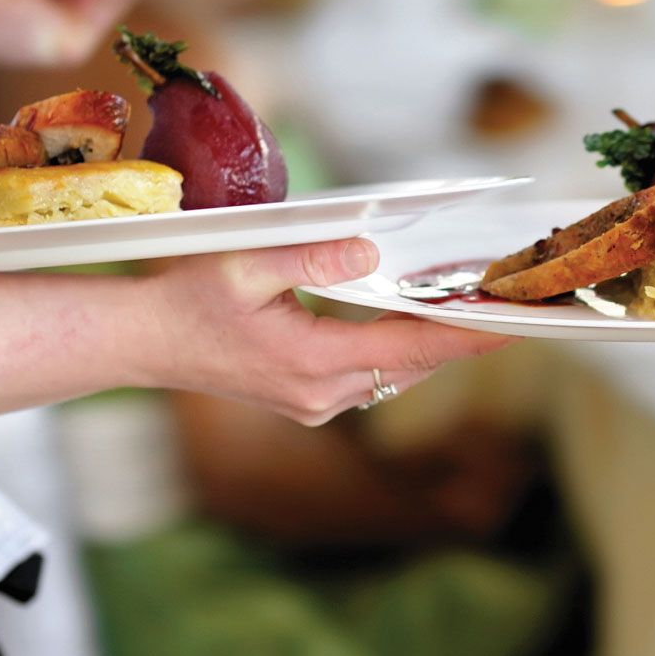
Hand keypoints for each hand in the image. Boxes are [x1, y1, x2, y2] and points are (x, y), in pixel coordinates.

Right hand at [134, 239, 516, 424]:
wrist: (142, 343)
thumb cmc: (185, 297)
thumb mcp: (243, 264)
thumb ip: (310, 256)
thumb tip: (370, 251)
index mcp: (312, 360)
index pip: (412, 346)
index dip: (467, 333)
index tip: (513, 322)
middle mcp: (321, 394)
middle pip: (413, 364)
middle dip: (462, 336)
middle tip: (510, 306)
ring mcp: (313, 404)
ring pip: (395, 374)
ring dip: (432, 345)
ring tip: (474, 311)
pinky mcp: (305, 401)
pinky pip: (371, 379)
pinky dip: (399, 352)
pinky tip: (413, 325)